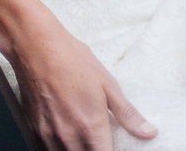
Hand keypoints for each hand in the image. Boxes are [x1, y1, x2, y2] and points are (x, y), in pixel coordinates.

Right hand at [4, 8, 155, 150]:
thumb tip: (149, 132)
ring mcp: (49, 137)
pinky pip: (49, 150)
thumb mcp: (107, 82)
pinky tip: (65, 131)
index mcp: (91, 127)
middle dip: (95, 150)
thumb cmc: (72, 60)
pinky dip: (60, 146)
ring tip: (83, 134)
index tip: (112, 146)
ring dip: (78, 150)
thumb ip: (127, 113)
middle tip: (99, 137)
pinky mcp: (36, 132)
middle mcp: (69, 137)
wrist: (35, 46)